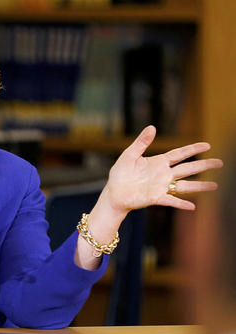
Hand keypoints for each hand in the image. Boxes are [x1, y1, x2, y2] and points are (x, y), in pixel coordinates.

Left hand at [103, 125, 222, 213]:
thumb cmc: (120, 175)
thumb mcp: (129, 156)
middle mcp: (163, 174)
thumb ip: (141, 143)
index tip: (207, 145)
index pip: (179, 154)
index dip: (193, 149)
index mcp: (158, 162)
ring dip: (199, 186)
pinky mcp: (155, 198)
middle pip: (188, 168)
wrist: (113, 193)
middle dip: (204, 165)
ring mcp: (161, 187)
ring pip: (185, 185)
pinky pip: (171, 200)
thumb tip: (152, 127)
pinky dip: (181, 203)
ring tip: (215, 185)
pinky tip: (192, 206)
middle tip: (220, 163)